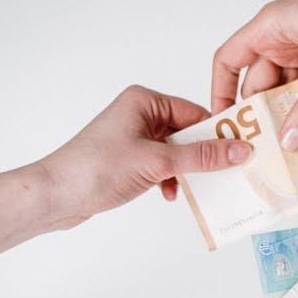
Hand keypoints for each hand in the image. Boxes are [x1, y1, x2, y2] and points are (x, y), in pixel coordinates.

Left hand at [39, 85, 251, 226]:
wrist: (55, 196)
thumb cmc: (96, 169)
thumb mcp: (157, 161)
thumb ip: (202, 156)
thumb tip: (240, 150)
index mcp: (145, 101)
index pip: (196, 113)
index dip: (219, 133)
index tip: (242, 151)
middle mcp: (140, 114)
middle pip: (189, 133)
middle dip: (204, 155)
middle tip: (228, 172)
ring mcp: (135, 137)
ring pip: (178, 152)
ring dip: (187, 171)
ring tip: (194, 186)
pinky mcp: (130, 159)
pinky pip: (164, 165)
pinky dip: (171, 179)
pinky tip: (169, 193)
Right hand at [211, 0, 297, 150]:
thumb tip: (290, 138)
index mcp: (273, 27)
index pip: (230, 60)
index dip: (222, 93)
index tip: (226, 124)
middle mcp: (285, 35)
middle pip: (263, 81)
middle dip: (268, 114)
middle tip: (271, 149)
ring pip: (292, 87)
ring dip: (297, 112)